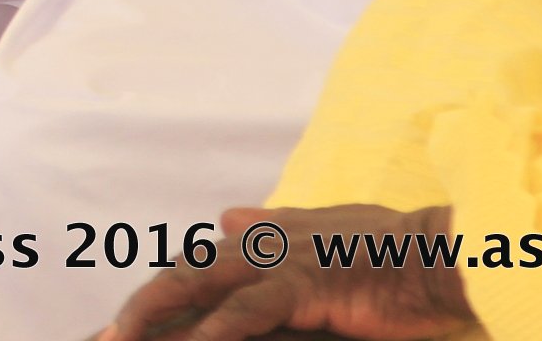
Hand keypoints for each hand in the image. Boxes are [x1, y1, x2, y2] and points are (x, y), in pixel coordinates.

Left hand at [104, 207, 469, 338]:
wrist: (439, 254)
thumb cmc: (392, 249)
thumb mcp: (326, 228)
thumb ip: (275, 224)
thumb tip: (225, 214)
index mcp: (263, 233)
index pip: (195, 263)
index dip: (157, 294)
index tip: (122, 326)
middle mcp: (260, 241)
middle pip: (181, 272)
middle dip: (137, 308)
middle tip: (102, 339)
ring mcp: (278, 261)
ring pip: (196, 284)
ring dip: (152, 313)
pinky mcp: (305, 285)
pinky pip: (247, 309)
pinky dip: (216, 329)